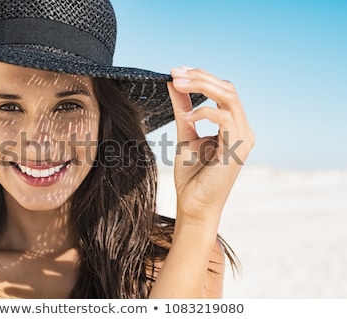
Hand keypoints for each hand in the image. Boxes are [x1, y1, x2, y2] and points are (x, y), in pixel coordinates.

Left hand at [168, 67, 254, 229]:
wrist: (194, 206)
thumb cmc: (191, 176)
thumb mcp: (185, 134)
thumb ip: (183, 108)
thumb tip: (173, 83)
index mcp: (233, 126)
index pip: (222, 91)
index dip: (201, 77)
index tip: (176, 72)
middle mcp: (242, 129)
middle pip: (227, 88)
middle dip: (200, 77)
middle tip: (175, 73)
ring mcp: (244, 138)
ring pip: (229, 97)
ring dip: (202, 86)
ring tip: (178, 84)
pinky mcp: (238, 148)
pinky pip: (226, 118)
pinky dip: (204, 112)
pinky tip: (187, 119)